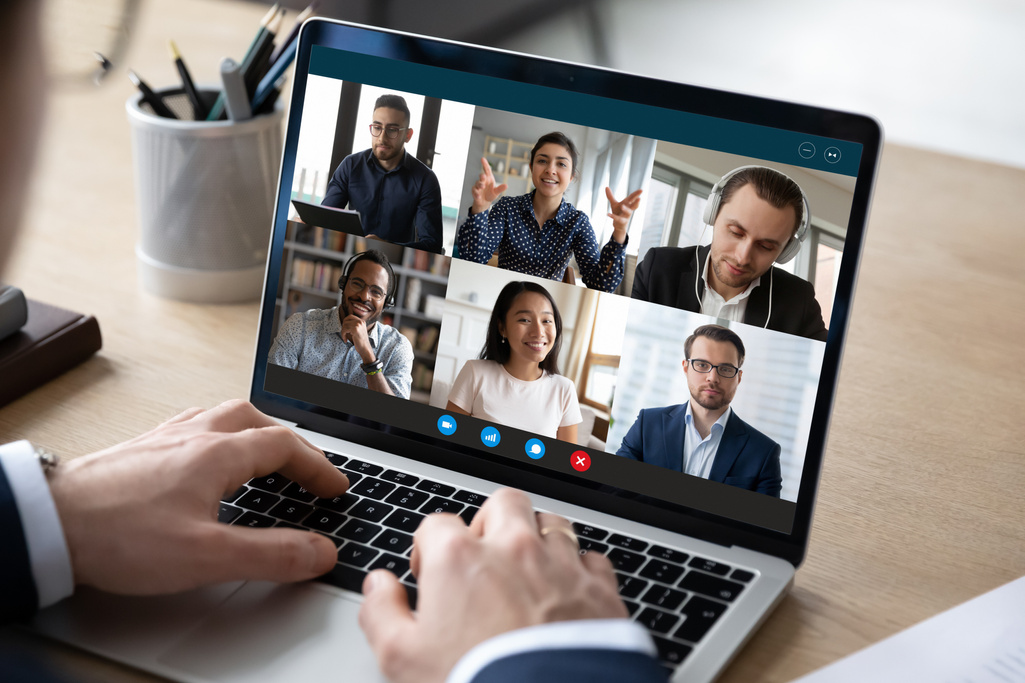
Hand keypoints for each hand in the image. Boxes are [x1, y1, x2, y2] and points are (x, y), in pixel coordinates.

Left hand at [49, 399, 348, 594]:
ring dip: (256, 432)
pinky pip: (194, 426)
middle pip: (258, 421)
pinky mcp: (140, 449)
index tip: (335, 488)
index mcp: (217, 453)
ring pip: (224, 417)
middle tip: (308, 470)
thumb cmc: (117, 535)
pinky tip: (208, 454)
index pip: (285, 446)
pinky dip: (220, 435)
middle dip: (292, 444)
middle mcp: (193, 435)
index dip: (318, 466)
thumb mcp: (206, 556)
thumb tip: (319, 551)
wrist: (47, 521)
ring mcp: (164, 438)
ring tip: (267, 453)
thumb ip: (271, 554)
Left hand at [340, 314, 372, 359]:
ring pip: (344, 325)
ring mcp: (358, 324)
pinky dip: (343, 335)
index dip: (345, 322)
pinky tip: (345, 340)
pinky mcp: (355, 329)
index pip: (350, 316)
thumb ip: (352, 325)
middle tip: (344, 333)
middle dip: (343, 327)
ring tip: (345, 338)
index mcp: (362, 321)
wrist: (365, 348)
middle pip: (346, 320)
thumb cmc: (360, 341)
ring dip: (343, 332)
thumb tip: (343, 322)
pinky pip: (344, 330)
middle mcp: (360, 321)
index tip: (345, 329)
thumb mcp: (357, 331)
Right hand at [359, 488, 625, 682]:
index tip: (431, 576)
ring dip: (538, 540)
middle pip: (502, 504)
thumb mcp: (401, 660)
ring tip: (528, 573)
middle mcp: (513, 549)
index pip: (437, 526)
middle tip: (484, 559)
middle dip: (491, 524)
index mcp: (459, 559)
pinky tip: (569, 596)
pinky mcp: (600, 591)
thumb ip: (381, 615)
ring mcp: (561, 565)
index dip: (429, 549)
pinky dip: (580, 571)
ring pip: (551, 523)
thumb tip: (378, 588)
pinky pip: (592, 559)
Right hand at [470, 157, 507, 213]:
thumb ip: (500, 189)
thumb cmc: (490, 194)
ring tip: (482, 187)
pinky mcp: (474, 191)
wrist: (484, 202)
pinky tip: (479, 196)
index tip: (482, 158)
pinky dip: (476, 193)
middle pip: (481, 176)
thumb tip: (506, 185)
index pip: (487, 170)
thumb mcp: (496, 192)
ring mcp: (478, 186)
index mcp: (489, 178)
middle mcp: (483, 181)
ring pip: (477, 183)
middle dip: (482, 176)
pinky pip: (474, 191)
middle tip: (483, 176)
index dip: (485, 164)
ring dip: (480, 185)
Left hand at [606, 186, 642, 242]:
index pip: (633, 198)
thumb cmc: (618, 212)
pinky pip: (618, 219)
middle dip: (636, 202)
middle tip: (639, 198)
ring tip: (622, 206)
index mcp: (628, 204)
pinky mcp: (622, 222)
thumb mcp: (614, 203)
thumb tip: (606, 187)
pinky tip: (608, 214)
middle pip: (634, 205)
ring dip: (626, 209)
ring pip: (628, 212)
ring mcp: (626, 216)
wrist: (619, 225)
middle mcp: (629, 209)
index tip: (642, 190)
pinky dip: (613, 216)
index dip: (637, 194)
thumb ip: (610, 196)